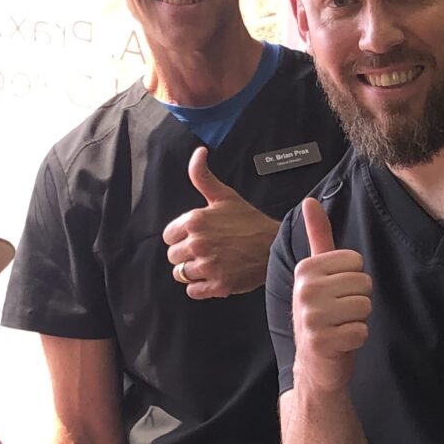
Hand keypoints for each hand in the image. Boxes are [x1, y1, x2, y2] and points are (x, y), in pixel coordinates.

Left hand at [163, 146, 281, 299]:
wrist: (275, 245)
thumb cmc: (249, 221)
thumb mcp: (224, 196)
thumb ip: (203, 176)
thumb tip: (198, 153)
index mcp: (195, 220)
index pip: (168, 236)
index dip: (181, 237)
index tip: (196, 238)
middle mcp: (198, 243)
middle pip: (173, 256)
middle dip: (186, 255)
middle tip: (206, 251)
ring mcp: (208, 265)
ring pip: (181, 274)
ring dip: (193, 271)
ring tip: (210, 264)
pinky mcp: (218, 285)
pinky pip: (193, 290)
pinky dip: (200, 287)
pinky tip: (213, 277)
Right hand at [289, 197, 369, 394]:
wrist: (315, 364)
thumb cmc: (322, 316)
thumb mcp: (317, 274)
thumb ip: (318, 236)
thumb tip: (310, 200)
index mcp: (305, 269)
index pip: (357, 261)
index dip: (354, 280)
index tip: (336, 294)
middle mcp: (304, 290)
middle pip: (363, 283)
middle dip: (358, 301)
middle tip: (339, 314)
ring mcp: (311, 317)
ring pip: (364, 306)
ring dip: (358, 320)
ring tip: (340, 326)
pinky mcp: (321, 341)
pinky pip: (361, 330)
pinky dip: (356, 339)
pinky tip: (341, 342)